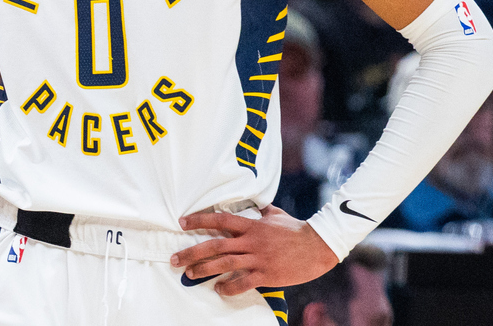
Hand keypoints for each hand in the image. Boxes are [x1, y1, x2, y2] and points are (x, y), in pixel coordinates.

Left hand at [170, 205, 337, 295]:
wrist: (318, 246)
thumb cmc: (296, 229)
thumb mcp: (275, 214)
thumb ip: (261, 210)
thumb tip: (254, 203)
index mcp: (251, 225)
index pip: (219, 220)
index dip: (199, 220)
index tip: (182, 223)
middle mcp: (251, 241)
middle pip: (215, 245)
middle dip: (192, 252)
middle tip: (175, 259)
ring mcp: (258, 259)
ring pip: (224, 264)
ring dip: (204, 270)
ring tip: (189, 274)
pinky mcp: (267, 275)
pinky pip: (243, 283)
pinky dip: (229, 287)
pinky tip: (219, 290)